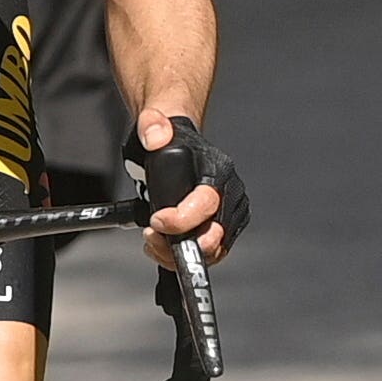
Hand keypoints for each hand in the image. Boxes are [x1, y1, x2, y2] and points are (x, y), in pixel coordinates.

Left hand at [128, 111, 247, 270]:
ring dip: (178, 254)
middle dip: (182, 244)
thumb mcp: (153, 123)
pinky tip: (160, 246)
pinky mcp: (219, 230)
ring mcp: (227, 214)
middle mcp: (229, 194)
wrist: (175, 143)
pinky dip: (180, 257)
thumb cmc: (168, 136)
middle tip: (152, 237)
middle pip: (215, 234)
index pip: (208, 202)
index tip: (156, 221)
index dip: (182, 219)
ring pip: (212, 250)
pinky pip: (206, 254)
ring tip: (152, 241)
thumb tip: (155, 135)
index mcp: (218, 170)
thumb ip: (152, 126)